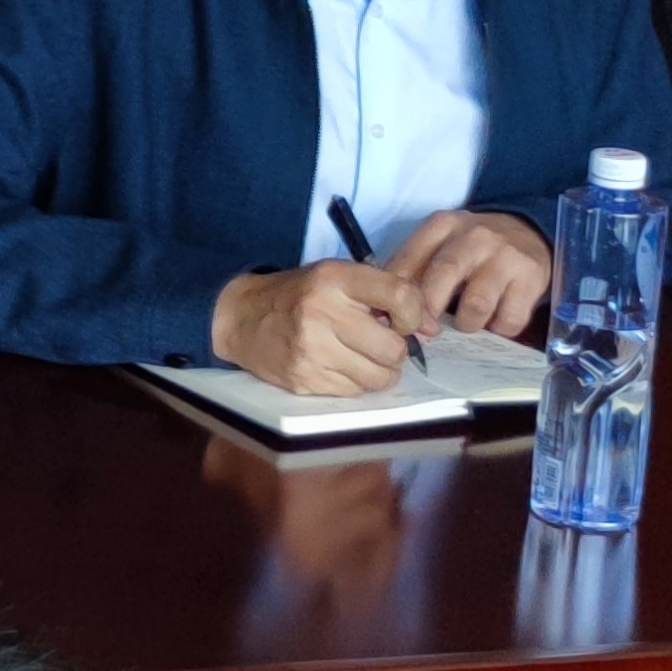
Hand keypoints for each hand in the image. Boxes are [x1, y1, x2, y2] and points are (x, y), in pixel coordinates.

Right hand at [213, 260, 429, 398]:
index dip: (414, 314)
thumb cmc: (299, 295)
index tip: (406, 321)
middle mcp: (321, 312)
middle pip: (393, 348)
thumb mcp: (336, 278)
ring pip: (379, 377)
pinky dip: (353, 383)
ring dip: (377, 371)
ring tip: (358, 356)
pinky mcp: (305, 379)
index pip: (399, 296)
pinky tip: (336, 366)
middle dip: (393, 350)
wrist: (240, 318)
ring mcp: (311, 349)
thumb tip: (431, 329)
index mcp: (333, 279)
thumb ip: (386, 294)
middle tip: (376, 342)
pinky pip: (354, 392)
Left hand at [384, 208, 554, 337]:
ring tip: (465, 324)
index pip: (409, 259)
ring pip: (477, 303)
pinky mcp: (532, 278)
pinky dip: (498, 330)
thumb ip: (415, 269)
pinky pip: (510, 318)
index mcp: (443, 225)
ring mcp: (506, 256)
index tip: (395, 317)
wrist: (529, 231)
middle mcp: (475, 236)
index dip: (399, 294)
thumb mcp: (442, 244)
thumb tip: (387, 311)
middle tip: (427, 331)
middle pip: (443, 275)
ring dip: (466, 323)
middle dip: (429, 310)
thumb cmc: (473, 247)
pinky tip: (494, 324)